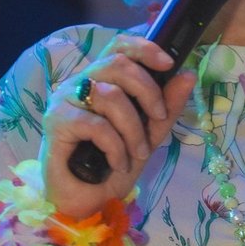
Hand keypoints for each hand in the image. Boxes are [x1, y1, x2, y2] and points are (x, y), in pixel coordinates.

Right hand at [40, 34, 194, 215]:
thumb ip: (166, 106)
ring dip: (133, 128)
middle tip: (159, 119)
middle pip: (117, 63)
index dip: (144, 48)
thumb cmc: (113, 164)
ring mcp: (65, 100)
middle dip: (148, 91)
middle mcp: (81, 83)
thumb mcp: (149, 135)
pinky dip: (116, 147)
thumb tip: (188, 74)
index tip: (169, 64)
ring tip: (138, 152)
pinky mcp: (56, 121)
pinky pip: (96, 125)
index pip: (119, 46)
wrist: (86, 199)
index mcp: (102, 80)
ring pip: (110, 95)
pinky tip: (118, 163)